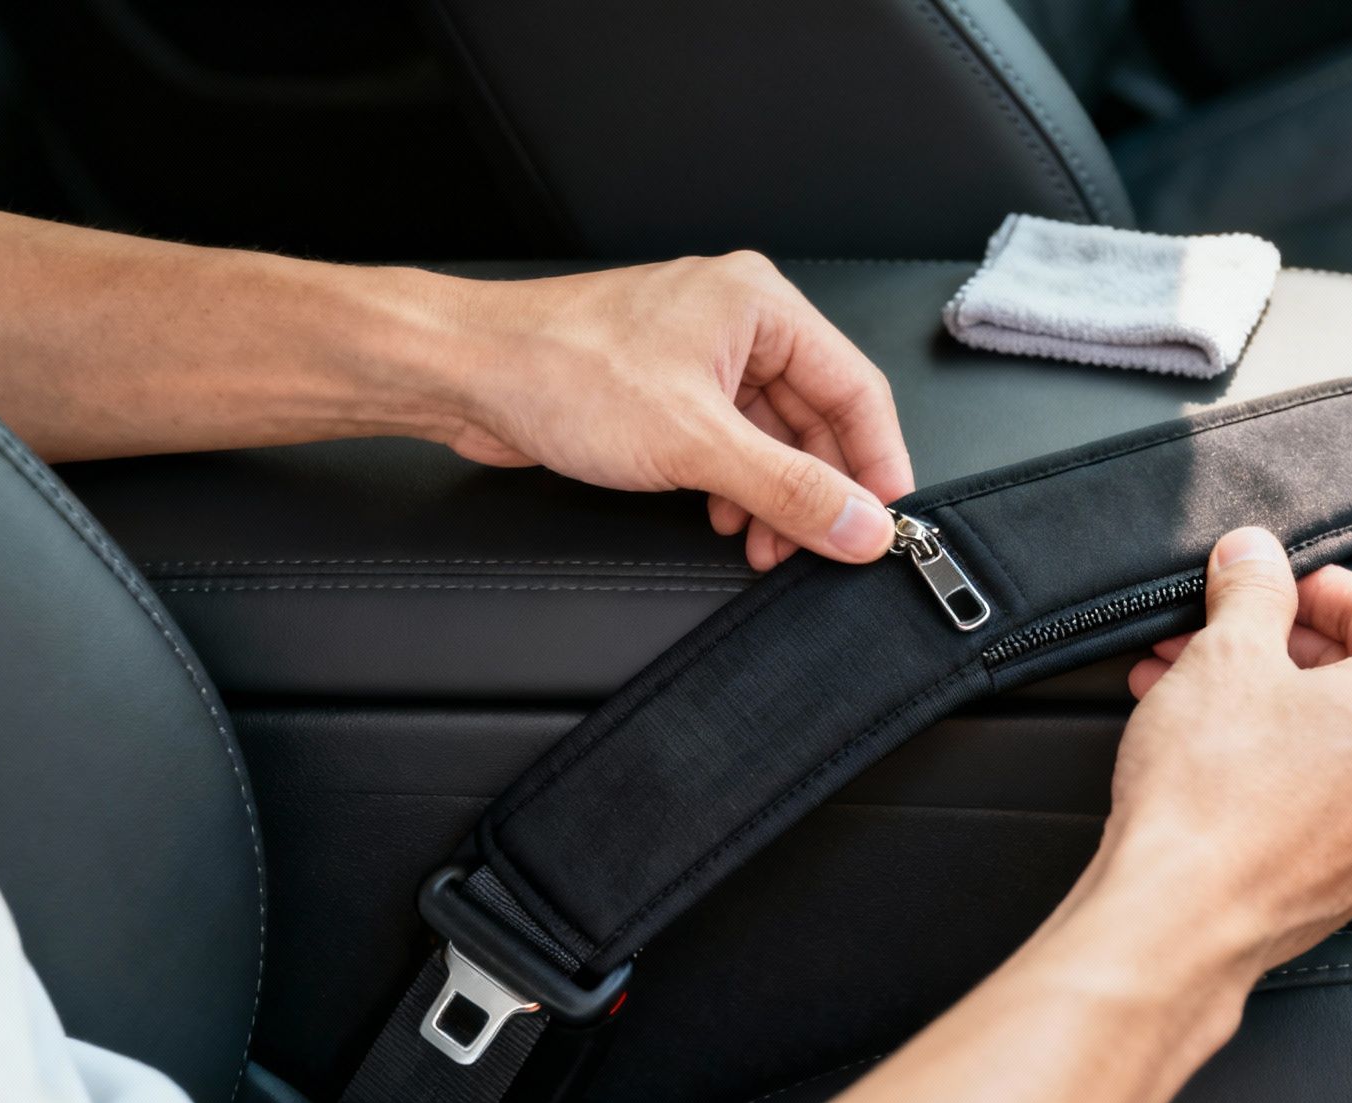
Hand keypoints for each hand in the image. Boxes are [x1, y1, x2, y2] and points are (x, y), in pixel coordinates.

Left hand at [432, 252, 913, 569]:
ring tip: (764, 546)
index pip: (856, 389)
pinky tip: (725, 519)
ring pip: (771, 435)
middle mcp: (738, 320)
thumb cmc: (560, 373)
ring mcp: (701, 353)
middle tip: (820, 548)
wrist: (465, 373)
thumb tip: (861, 525)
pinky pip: (729, 440)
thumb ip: (788, 489)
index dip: (878, 463)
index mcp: (761, 305)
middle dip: (817, 490)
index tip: (886, 522)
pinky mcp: (668, 386)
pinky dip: (736, 484)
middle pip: (816, 416)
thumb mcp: (694, 445)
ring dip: (774, 496)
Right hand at [1088, 526, 1351, 987]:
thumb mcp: (1227, 653)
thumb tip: (1255, 554)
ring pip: (1336, 736)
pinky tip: (1204, 748)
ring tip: (1184, 685)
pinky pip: (1323, 793)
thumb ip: (1251, 587)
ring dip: (1263, 699)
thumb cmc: (1213, 795)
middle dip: (1274, 644)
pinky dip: (1273, 760)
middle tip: (1210, 632)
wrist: (1179, 919)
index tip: (1259, 580)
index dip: (1307, 582)